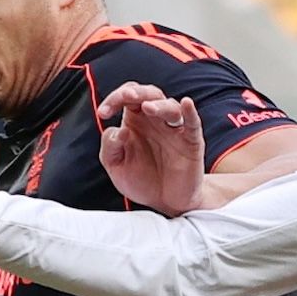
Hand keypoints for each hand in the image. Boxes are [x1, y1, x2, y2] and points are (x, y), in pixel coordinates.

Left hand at [96, 82, 207, 215]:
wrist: (166, 203)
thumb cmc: (142, 180)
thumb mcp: (116, 166)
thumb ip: (110, 147)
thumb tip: (120, 131)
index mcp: (135, 120)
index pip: (126, 97)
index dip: (114, 99)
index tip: (104, 113)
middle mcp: (155, 120)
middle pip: (149, 94)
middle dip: (137, 93)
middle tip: (126, 97)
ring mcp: (174, 130)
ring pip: (170, 106)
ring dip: (159, 104)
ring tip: (147, 107)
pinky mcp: (191, 142)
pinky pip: (193, 123)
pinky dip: (190, 112)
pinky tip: (186, 103)